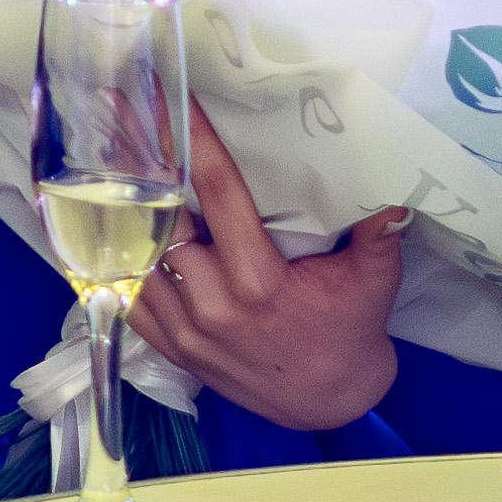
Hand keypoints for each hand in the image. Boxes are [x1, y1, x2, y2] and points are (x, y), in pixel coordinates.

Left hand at [130, 104, 409, 434]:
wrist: (327, 402)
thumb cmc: (348, 332)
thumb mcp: (373, 281)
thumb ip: (379, 232)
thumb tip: (393, 182)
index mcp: (258, 283)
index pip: (218, 194)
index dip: (195, 141)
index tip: (172, 99)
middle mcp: (213, 304)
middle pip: (165, 219)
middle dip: (146, 166)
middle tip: (122, 113)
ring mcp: (186, 330)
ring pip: (138, 258)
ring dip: (127, 212)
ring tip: (108, 159)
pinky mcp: (172, 348)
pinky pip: (129, 300)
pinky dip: (120, 263)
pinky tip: (110, 225)